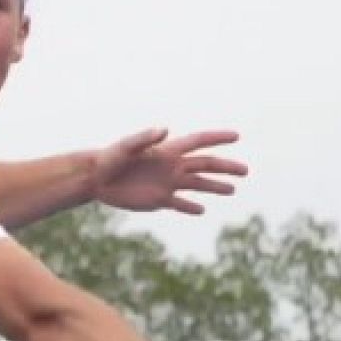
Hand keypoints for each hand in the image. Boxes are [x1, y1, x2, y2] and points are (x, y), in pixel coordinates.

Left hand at [87, 128, 247, 214]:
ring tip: (232, 190)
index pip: (198, 142)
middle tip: (245, 171)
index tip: (237, 136)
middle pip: (204, 165)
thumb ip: (145, 138)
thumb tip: (165, 130)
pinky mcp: (158, 200)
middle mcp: (171, 166)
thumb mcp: (126, 146)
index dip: (217, 138)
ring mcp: (166, 184)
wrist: (95, 179)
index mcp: (167, 151)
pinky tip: (202, 210)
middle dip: (225, 168)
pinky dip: (190, 207)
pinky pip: (179, 204)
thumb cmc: (109, 158)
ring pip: (197, 185)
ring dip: (214, 187)